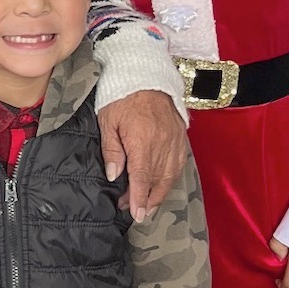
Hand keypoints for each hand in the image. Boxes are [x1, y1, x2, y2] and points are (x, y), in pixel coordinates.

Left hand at [97, 90, 187, 221]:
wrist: (145, 74)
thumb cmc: (121, 95)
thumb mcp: (107, 120)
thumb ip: (112, 149)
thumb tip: (114, 175)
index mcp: (142, 140)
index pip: (142, 178)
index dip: (139, 198)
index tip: (136, 214)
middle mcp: (162, 143)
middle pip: (158, 181)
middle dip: (147, 200)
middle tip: (136, 211)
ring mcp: (175, 140)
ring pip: (171, 175)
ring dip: (160, 192)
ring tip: (148, 203)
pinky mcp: (181, 136)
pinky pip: (179, 164)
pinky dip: (171, 178)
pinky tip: (162, 184)